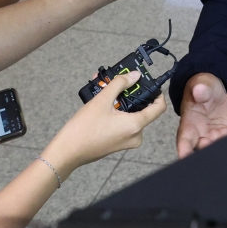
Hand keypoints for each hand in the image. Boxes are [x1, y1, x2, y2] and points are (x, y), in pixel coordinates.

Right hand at [43, 70, 166, 175]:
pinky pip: (122, 123)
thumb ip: (120, 84)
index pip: (159, 107)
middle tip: (119, 81)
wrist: (67, 151)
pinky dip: (115, 111)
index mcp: (135, 125)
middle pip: (142, 109)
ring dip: (119, 100)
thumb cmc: (83, 129)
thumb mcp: (102, 100)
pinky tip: (101, 102)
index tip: (149, 83)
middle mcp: (135, 135)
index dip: (157, 93)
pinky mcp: (117, 143)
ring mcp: (126, 141)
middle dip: (130, 93)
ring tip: (104, 88)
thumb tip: (134, 75)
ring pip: (130, 115)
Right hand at [175, 73, 226, 157]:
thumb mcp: (200, 85)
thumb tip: (199, 91)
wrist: (212, 90)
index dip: (186, 153)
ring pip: (226, 146)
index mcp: (189, 126)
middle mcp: (201, 136)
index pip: (185, 142)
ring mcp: (216, 137)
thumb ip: (200, 90)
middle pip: (206, 151)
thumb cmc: (200, 88)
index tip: (190, 158)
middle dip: (218, 151)